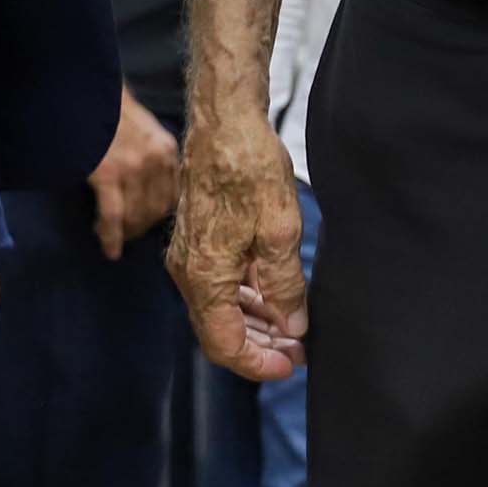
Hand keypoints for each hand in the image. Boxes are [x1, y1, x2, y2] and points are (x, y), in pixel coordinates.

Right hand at [90, 88, 182, 260]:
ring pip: (135, 216)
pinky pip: (113, 216)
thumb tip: (152, 185)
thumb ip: (155, 155)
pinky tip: (110, 250)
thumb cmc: (115, 111)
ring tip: (111, 236)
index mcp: (168, 149)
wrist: (89, 93)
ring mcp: (133, 169)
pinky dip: (111, 237)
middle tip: (128, 233)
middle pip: (156, 210)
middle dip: (142, 226)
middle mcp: (157, 161)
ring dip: (126, 232)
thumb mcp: (148, 129)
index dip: (159, 214)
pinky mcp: (108, 176)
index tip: (147, 221)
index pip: (173, 195)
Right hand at [166, 114, 310, 380]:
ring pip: (220, 307)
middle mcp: (189, 272)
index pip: (224, 343)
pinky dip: (246, 296)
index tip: (290, 365)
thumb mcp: (280, 229)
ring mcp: (191, 255)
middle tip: (298, 350)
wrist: (224, 121)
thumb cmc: (249, 169)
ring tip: (291, 328)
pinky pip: (220, 283)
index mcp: (205, 277)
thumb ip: (285, 284)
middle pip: (220, 330)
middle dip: (260, 345)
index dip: (257, 363)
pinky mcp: (199, 239)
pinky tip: (273, 296)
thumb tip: (293, 326)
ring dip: (254, 322)